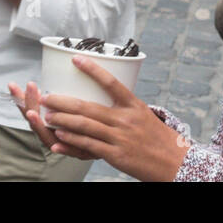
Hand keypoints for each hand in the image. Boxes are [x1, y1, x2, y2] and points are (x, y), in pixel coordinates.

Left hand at [14, 57, 190, 180]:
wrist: (176, 163)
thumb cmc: (159, 139)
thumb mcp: (145, 116)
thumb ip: (125, 108)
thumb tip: (105, 96)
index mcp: (133, 105)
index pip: (111, 82)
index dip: (92, 69)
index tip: (75, 59)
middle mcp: (125, 119)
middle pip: (88, 107)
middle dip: (63, 101)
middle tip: (46, 96)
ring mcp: (120, 138)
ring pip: (85, 126)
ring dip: (63, 120)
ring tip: (47, 116)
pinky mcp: (117, 155)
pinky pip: (90, 146)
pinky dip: (72, 140)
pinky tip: (60, 137)